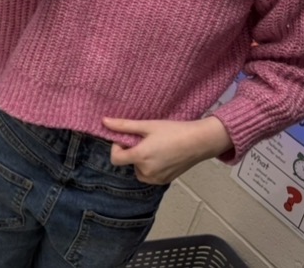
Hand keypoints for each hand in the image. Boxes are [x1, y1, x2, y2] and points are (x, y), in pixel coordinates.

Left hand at [103, 116, 232, 184]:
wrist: (199, 142)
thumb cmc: (173, 131)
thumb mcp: (147, 126)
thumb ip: (124, 126)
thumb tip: (103, 121)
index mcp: (140, 157)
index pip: (115, 159)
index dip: (117, 147)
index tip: (128, 139)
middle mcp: (146, 172)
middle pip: (128, 163)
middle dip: (132, 152)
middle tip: (146, 141)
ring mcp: (156, 179)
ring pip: (138, 170)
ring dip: (141, 161)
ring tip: (155, 147)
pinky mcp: (165, 181)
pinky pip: (150, 176)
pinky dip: (151, 167)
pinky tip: (162, 155)